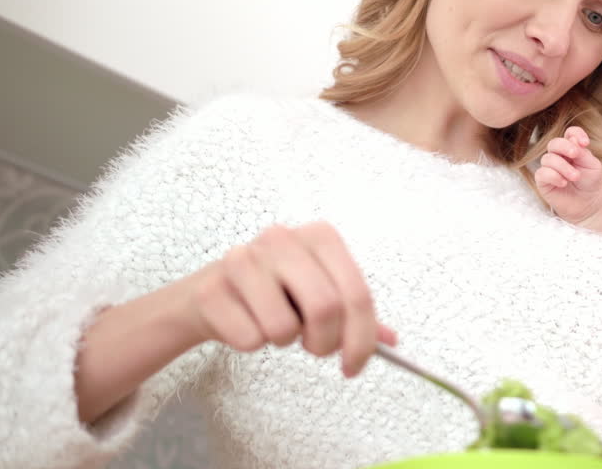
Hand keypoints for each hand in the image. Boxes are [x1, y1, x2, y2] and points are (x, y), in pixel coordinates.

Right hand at [184, 221, 395, 376]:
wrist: (210, 292)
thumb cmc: (274, 291)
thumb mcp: (319, 293)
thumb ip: (354, 315)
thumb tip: (391, 341)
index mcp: (320, 237)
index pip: (357, 294)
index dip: (362, 338)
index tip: (354, 365)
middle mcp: (283, 239)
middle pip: (325, 308)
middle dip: (325, 343)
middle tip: (317, 349)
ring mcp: (243, 260)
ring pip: (283, 328)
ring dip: (283, 341)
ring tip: (274, 324)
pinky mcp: (211, 288)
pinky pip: (247, 339)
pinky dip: (251, 343)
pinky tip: (245, 322)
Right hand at [534, 126, 601, 222]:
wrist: (589, 204)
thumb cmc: (591, 182)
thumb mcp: (592, 165)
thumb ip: (582, 152)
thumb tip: (571, 139)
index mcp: (572, 148)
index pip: (569, 133)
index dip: (576, 134)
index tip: (585, 143)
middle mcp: (559, 156)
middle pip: (554, 143)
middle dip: (565, 147)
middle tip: (575, 155)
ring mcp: (549, 168)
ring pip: (548, 158)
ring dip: (563, 167)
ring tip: (575, 177)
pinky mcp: (543, 181)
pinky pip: (542, 173)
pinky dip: (553, 176)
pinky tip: (564, 183)